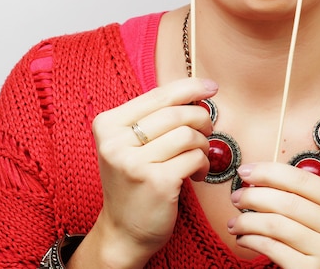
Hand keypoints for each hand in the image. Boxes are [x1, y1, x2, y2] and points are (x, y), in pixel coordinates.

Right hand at [85, 78, 216, 265]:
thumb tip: (197, 91)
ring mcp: (134, 163)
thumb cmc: (134, 180)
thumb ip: (155, 116)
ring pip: (188, 134)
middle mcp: (115, 142)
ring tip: (199, 156)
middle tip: (207, 129)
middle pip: (176, 113)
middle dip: (201, 118)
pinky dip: (203, 163)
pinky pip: (194, 157)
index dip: (190, 87)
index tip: (211, 87)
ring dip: (203, 144)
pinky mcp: (156, 182)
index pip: (158, 95)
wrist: (123, 231)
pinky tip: (197, 173)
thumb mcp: (131, 143)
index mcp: (108, 124)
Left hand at [226, 162, 319, 268]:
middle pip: (287, 201)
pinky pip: (273, 248)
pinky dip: (252, 240)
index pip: (302, 179)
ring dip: (248, 221)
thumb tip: (257, 176)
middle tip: (236, 197)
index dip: (269, 172)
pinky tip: (244, 238)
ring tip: (235, 222)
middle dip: (254, 196)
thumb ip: (302, 196)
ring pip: (277, 225)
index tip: (245, 171)